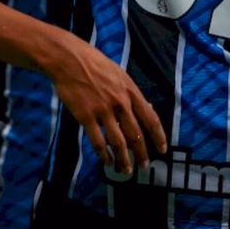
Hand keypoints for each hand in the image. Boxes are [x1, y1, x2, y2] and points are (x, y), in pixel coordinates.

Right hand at [50, 38, 166, 174]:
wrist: (68, 59)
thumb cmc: (93, 62)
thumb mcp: (118, 73)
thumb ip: (130, 92)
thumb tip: (145, 106)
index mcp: (130, 91)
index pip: (151, 118)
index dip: (158, 137)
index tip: (162, 150)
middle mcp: (120, 103)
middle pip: (135, 134)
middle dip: (142, 153)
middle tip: (144, 165)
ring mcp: (103, 110)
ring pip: (118, 142)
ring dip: (123, 159)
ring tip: (125, 169)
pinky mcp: (86, 116)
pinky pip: (98, 141)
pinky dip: (103, 154)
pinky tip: (106, 161)